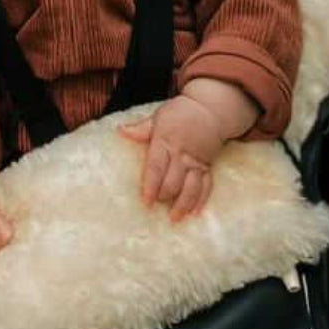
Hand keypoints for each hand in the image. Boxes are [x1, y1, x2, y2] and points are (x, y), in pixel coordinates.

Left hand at [117, 94, 225, 221]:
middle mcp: (182, 155)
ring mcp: (197, 162)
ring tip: (174, 218)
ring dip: (183, 205)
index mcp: (165, 142)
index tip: (145, 201)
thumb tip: (119, 131)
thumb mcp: (157, 118)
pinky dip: (201, 201)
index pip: (156, 168)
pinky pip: (207, 186)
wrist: (209, 109)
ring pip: (191, 188)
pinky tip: (195, 213)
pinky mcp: (208, 167)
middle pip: (173, 181)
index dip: (150, 186)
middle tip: (156, 207)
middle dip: (164, 196)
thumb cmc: (179, 113)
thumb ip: (140, 129)